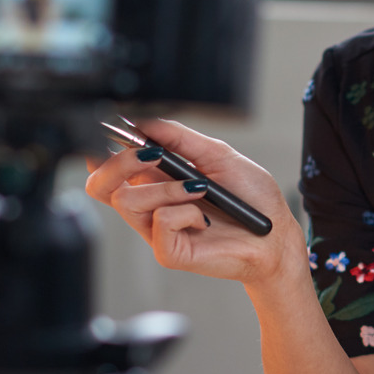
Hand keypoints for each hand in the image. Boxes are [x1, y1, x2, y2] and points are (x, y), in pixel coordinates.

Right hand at [85, 119, 303, 285]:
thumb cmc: (251, 198)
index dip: (98, 149)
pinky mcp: (168, 252)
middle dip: (118, 162)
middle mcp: (149, 205)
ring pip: (127, 200)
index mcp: (155, 180)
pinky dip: (186, 212)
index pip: (107, 167)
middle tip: (153, 155)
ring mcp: (156, 230)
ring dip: (166, 188)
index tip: (112, 131)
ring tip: (199, 190)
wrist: (275, 234)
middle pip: (99, 185)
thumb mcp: (217, 154)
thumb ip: (179, 137)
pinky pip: (160, 222)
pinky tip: (205, 220)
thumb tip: (144, 121)